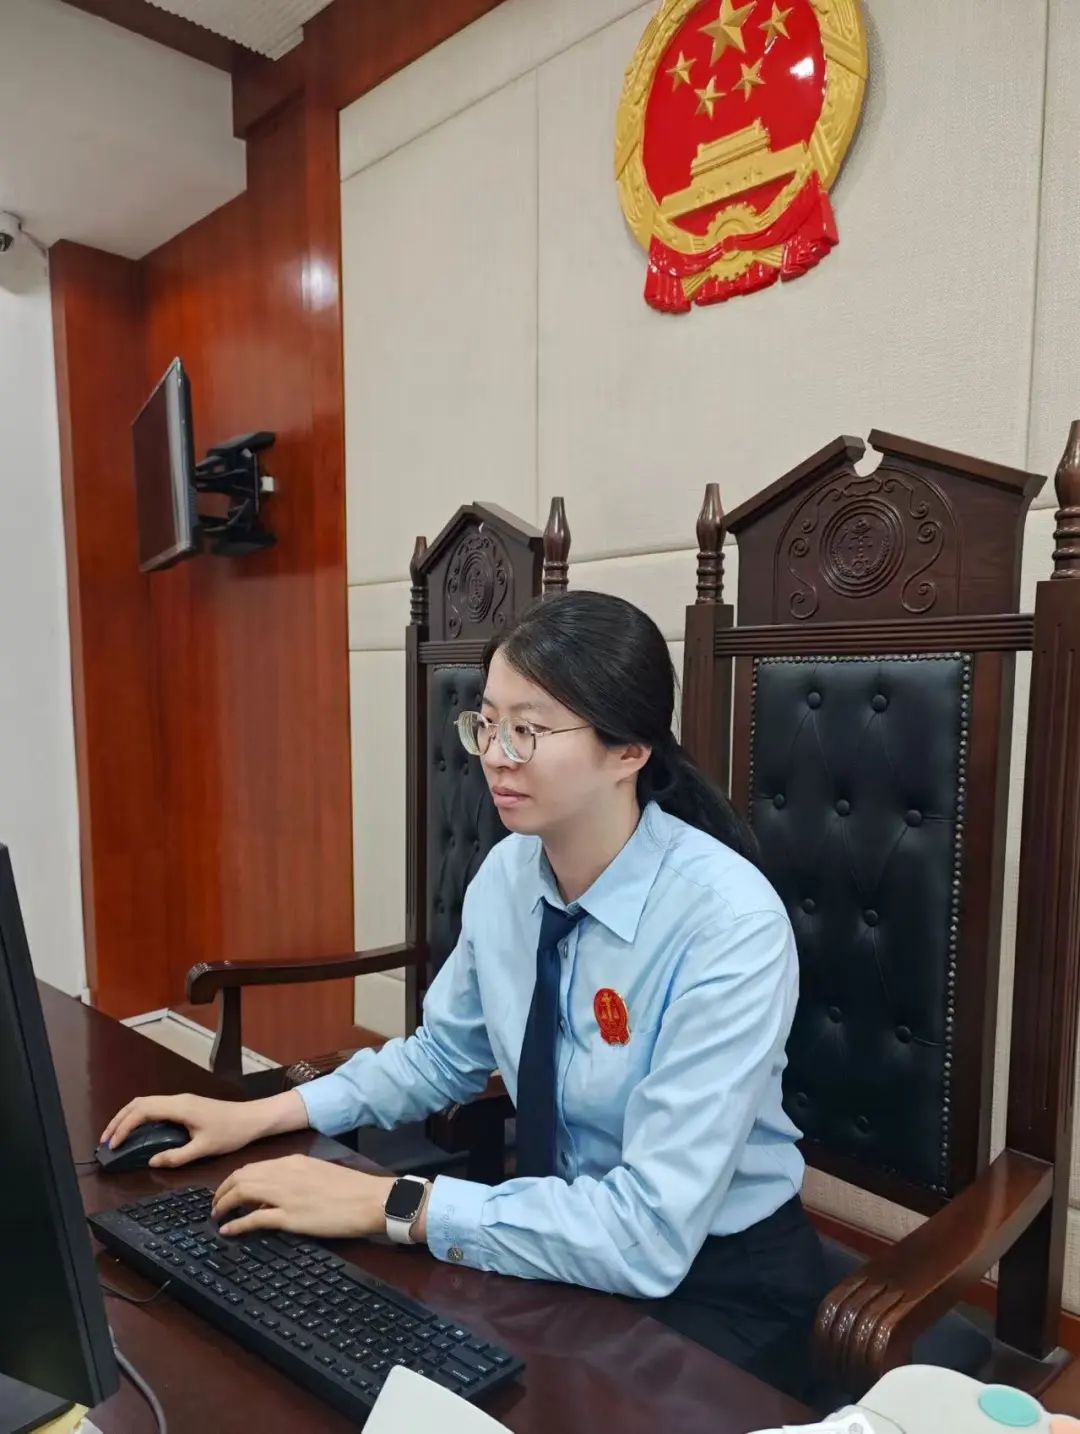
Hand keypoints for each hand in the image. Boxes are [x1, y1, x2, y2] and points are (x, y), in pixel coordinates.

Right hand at [100, 1091, 306, 1168]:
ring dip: (128, 1117)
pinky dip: (141, 1116)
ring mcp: (182, 1100)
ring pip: (146, 1102)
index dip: (123, 1127)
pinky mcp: (186, 1105)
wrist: (253, 1118)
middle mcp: (178, 1100)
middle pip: (139, 1103)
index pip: (142, 1111)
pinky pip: (156, 1106)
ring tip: (116, 1136)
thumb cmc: (232, 1132)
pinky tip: (138, 1131)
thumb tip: (151, 1162)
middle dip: (119, 1120)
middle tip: (105, 1141)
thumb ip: (176, 1157)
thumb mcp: (204, 1149)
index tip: (112, 1145)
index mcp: (180, 1107)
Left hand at [211, 1155, 399, 1239]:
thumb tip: (272, 1196)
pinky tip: (228, 1230)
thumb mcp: (318, 1174)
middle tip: (215, 1206)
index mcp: (293, 1161)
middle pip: (241, 1177)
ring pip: (242, 1192)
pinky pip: (254, 1219)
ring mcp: (286, 1195)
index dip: (234, 1180)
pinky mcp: (291, 1217)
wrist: (369, 1199)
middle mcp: (285, 1173)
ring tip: (217, 1216)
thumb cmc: (349, 1188)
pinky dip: (236, 1224)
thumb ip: (294, 1179)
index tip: (226, 1191)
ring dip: (224, 1205)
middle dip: (222, 1191)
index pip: (253, 1167)